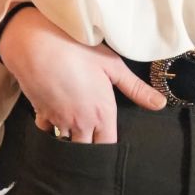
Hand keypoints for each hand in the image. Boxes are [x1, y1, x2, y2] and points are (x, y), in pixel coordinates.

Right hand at [0, 6, 165, 142]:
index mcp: (101, 115)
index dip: (108, 153)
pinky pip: (47, 131)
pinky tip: (54, 123)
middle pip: (87, 151)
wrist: (34, 42)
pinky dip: (51, 130)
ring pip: (67, 144)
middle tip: (92, 149)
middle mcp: (81, 124)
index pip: (108, 147)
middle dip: (90, 153)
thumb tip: (160, 104)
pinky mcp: (41, 114)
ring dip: (71, 144)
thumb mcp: (112, 65)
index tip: (109, 151)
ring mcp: (60, 121)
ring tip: (75, 140)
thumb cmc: (76, 49)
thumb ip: (136, 89)